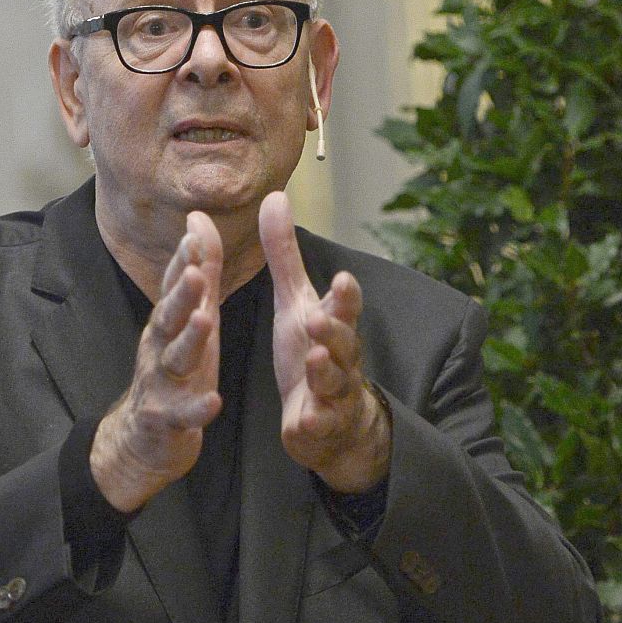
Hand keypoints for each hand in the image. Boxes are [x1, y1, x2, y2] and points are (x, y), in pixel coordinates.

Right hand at [91, 212, 222, 512]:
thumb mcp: (191, 316)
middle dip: (181, 294)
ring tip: (206, 321)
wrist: (143, 437)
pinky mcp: (166, 419)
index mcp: (169, 322)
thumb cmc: (175, 367)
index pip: (174, 286)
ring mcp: (160, 383)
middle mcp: (160, 346)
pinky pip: (182, 414)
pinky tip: (213, 402)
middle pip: (169, 317)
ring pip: (174, 358)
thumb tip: (198, 218)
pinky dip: (196, 409)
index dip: (183, 261)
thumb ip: (199, 271)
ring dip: (189, 340)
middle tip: (194, 272)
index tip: (194, 234)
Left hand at [259, 190, 389, 492]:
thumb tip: (276, 196)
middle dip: (335, 330)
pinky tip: (304, 420)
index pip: (345, 307)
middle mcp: (340, 357)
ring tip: (315, 360)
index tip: (342, 278)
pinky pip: (318, 426)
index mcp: (332, 324)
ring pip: (335, 383)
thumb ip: (284, 255)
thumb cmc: (312, 350)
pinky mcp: (318, 426)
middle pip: (344, 342)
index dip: (345, 296)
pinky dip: (313, 422)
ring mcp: (332, 394)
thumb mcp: (295, 301)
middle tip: (318, 318)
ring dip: (326, 372)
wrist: (334, 421)